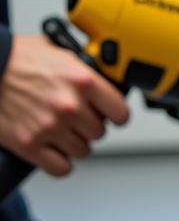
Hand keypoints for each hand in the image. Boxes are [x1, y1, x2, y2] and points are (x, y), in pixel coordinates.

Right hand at [0, 35, 129, 176]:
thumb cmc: (15, 58)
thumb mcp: (59, 52)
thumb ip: (84, 68)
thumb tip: (104, 75)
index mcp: (82, 81)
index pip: (120, 112)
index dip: (116, 115)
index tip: (110, 116)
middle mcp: (69, 106)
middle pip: (99, 133)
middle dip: (89, 127)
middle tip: (76, 120)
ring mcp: (50, 128)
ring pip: (82, 151)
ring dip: (74, 144)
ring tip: (61, 132)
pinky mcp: (29, 145)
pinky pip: (61, 168)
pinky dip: (59, 163)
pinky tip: (53, 150)